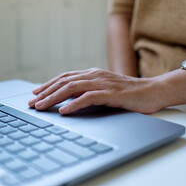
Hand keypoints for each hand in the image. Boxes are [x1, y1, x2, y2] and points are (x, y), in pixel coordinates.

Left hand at [28, 68, 165, 114]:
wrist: (154, 91)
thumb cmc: (129, 93)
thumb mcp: (105, 90)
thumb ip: (89, 91)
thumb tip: (69, 100)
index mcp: (92, 74)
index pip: (65, 78)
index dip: (48, 85)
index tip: (35, 93)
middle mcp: (95, 75)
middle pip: (64, 82)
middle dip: (45, 92)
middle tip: (31, 103)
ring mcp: (103, 83)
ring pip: (72, 88)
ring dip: (54, 98)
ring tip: (40, 106)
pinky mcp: (111, 93)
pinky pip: (88, 98)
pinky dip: (74, 104)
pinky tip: (64, 111)